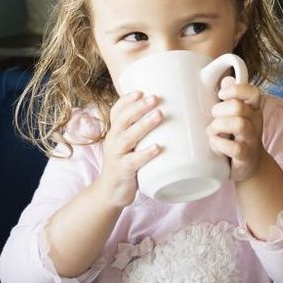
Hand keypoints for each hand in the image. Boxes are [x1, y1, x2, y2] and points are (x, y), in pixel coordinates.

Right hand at [94, 91, 163, 207]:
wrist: (110, 192)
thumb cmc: (126, 162)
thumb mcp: (130, 144)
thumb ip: (143, 130)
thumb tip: (172, 113)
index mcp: (115, 132)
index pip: (116, 111)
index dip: (126, 100)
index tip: (140, 91)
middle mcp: (113, 141)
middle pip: (122, 120)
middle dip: (138, 107)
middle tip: (154, 98)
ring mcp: (116, 156)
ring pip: (128, 137)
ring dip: (143, 125)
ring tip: (159, 115)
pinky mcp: (123, 171)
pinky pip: (133, 161)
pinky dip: (145, 154)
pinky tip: (157, 148)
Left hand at [207, 76, 266, 182]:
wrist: (251, 165)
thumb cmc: (238, 136)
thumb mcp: (236, 115)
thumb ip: (231, 98)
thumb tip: (226, 79)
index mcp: (252, 109)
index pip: (252, 92)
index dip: (235, 90)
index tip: (221, 94)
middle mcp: (255, 122)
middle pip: (239, 107)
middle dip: (219, 110)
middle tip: (213, 117)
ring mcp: (252, 139)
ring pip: (239, 124)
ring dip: (218, 127)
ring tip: (212, 132)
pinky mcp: (246, 156)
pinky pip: (235, 148)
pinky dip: (220, 144)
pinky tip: (215, 144)